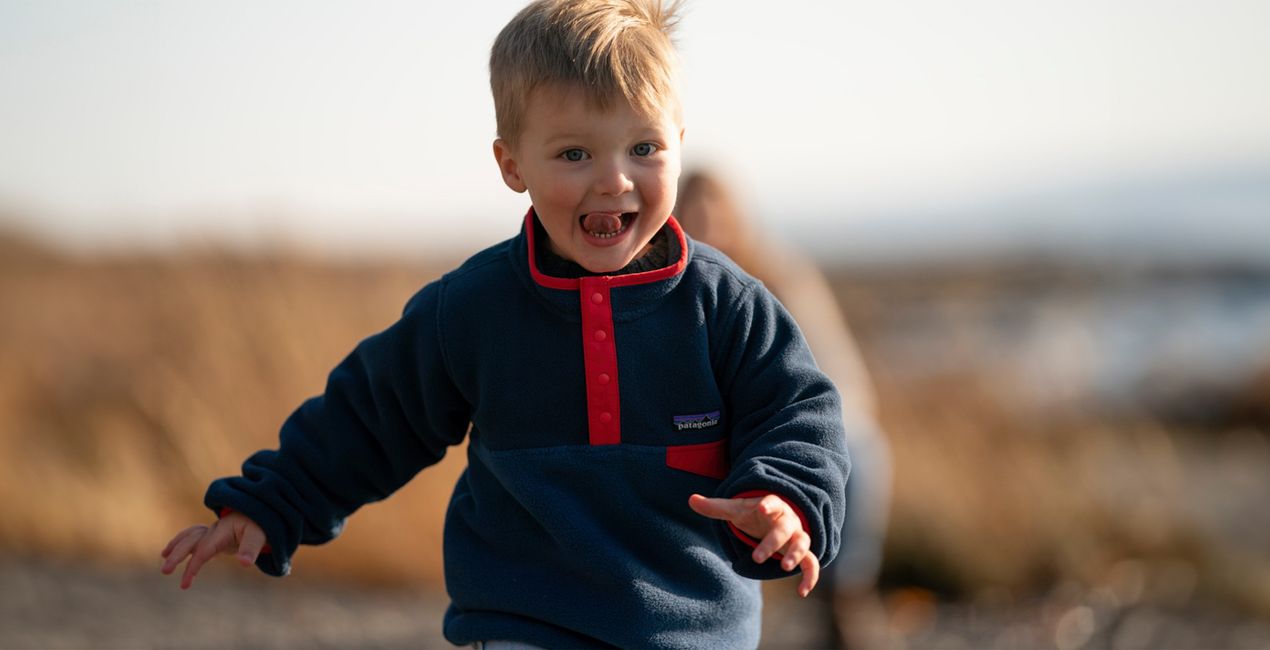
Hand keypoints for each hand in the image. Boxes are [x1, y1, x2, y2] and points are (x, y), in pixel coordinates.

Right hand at [159, 511, 266, 588]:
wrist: (263, 514)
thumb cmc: (261, 526)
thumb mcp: (259, 536)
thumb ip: (251, 549)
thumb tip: (244, 563)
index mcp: (223, 530)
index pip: (204, 550)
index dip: (193, 566)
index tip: (185, 583)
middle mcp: (215, 529)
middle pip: (192, 541)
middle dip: (177, 556)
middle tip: (165, 571)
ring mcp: (214, 530)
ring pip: (190, 537)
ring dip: (176, 547)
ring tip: (164, 558)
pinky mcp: (215, 534)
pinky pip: (194, 537)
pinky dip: (182, 542)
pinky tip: (172, 550)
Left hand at [688, 493, 819, 596]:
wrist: (775, 517)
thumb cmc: (754, 513)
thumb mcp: (736, 509)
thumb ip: (716, 507)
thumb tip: (691, 499)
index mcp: (772, 505)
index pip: (773, 502)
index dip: (769, 505)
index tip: (763, 508)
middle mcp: (787, 520)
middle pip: (785, 529)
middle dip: (773, 542)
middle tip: (757, 558)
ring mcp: (797, 536)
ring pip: (803, 543)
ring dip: (795, 555)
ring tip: (785, 568)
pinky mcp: (802, 552)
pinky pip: (812, 563)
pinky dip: (810, 576)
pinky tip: (801, 592)